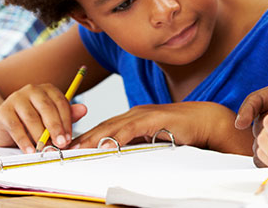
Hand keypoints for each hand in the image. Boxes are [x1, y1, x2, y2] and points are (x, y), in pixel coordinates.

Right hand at [0, 83, 87, 152]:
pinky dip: (24, 141)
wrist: (3, 124)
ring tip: (46, 150)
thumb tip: (84, 110)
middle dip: (55, 128)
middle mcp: (32, 90)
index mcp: (47, 89)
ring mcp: (16, 99)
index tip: (69, 138)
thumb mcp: (51, 118)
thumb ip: (67, 115)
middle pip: (47, 108)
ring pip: (31, 118)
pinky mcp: (3, 111)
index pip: (61, 103)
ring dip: (40, 136)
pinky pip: (15, 127)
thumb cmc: (32, 121)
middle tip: (61, 144)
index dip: (66, 121)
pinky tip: (30, 151)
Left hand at [70, 102, 251, 154]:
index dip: (85, 137)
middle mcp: (135, 113)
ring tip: (75, 149)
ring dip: (92, 138)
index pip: (104, 128)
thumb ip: (137, 143)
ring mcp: (143, 114)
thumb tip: (119, 154)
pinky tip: (105, 144)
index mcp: (133, 117)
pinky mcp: (153, 119)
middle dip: (81, 138)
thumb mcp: (153, 138)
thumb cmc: (182, 130)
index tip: (68, 148)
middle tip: (62, 149)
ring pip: (112, 127)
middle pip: (102, 126)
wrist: (205, 120)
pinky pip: (131, 129)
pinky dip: (116, 137)